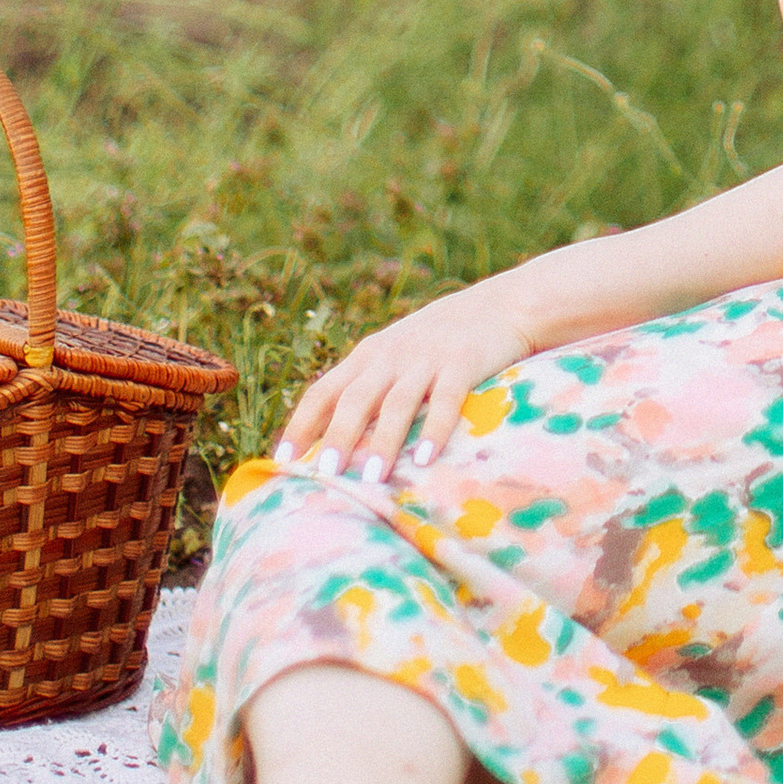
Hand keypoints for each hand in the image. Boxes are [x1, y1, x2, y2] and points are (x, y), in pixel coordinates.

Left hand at [276, 277, 538, 482]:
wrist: (501, 305)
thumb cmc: (440, 344)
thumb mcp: (396, 357)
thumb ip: (368, 390)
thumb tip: (333, 449)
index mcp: (368, 356)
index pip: (322, 391)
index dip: (300, 425)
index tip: (281, 460)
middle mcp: (391, 356)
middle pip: (355, 399)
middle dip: (337, 436)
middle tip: (323, 474)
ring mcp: (427, 358)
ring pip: (397, 403)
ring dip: (383, 441)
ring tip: (373, 478)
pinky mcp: (463, 362)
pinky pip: (445, 399)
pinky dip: (433, 429)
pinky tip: (425, 458)